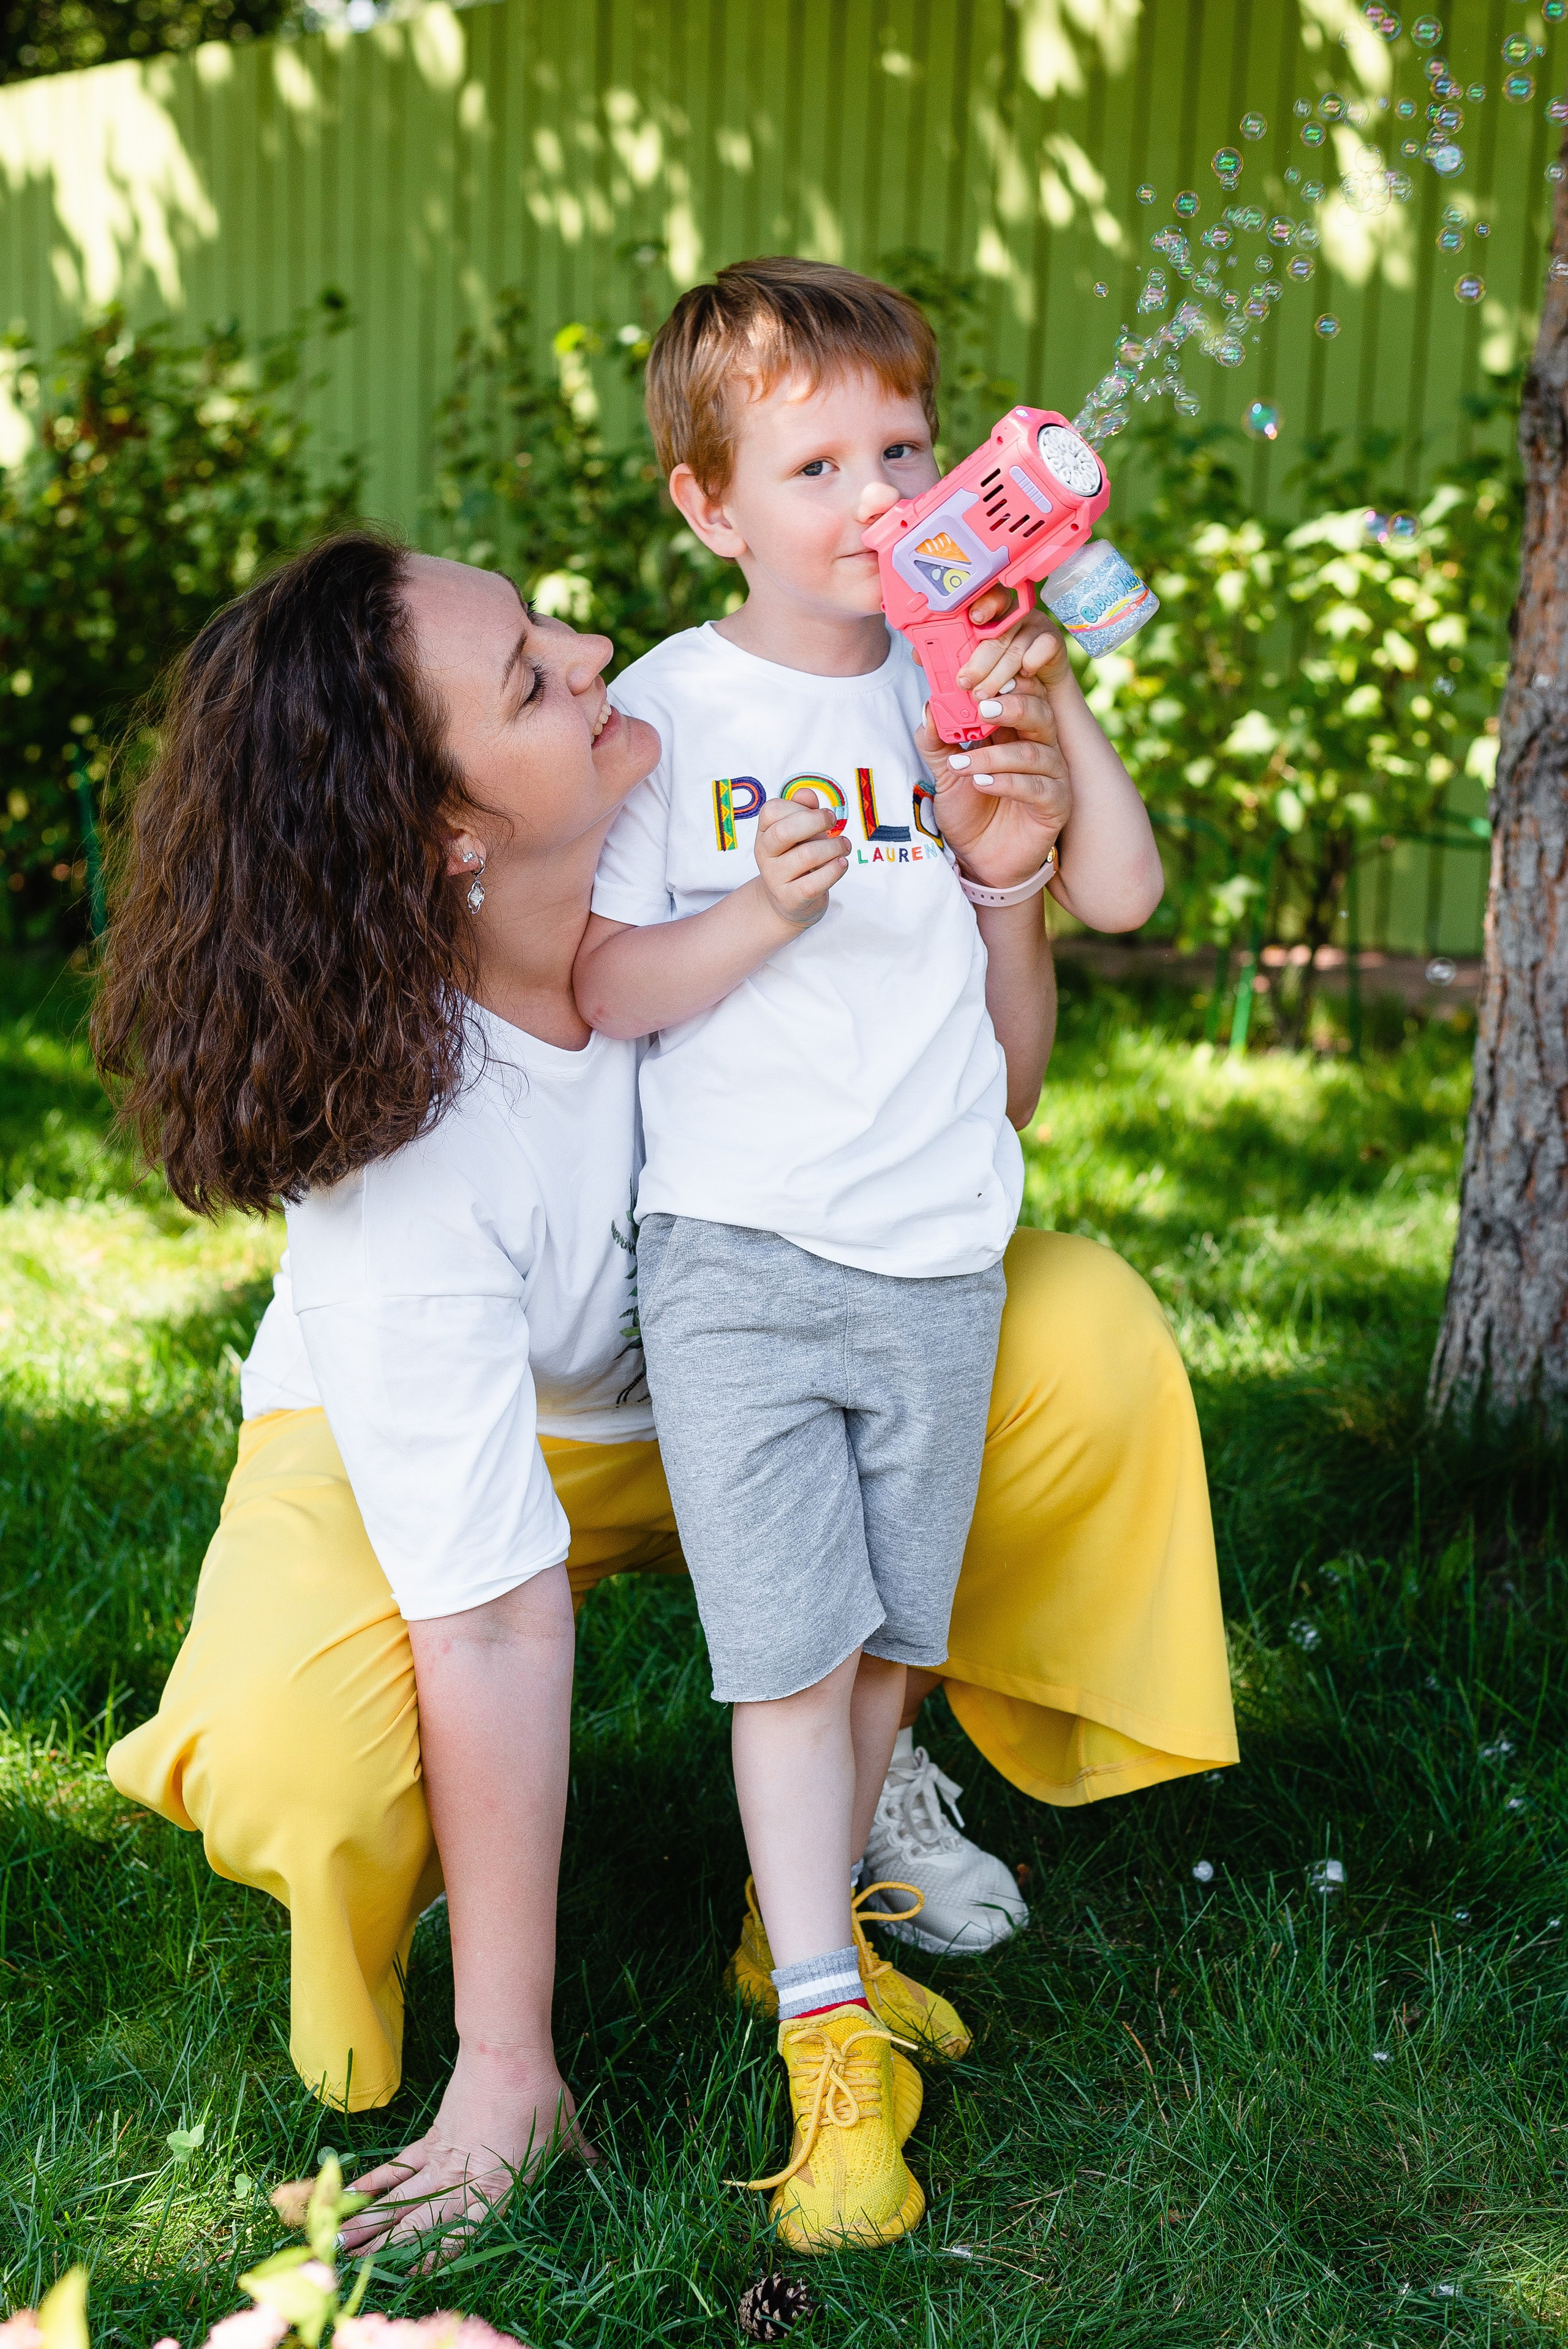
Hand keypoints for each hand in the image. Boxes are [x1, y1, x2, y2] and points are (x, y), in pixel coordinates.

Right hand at [338, 2045, 594, 2270]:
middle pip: (417, 2224)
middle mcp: (463, 2181)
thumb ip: (580, 2155)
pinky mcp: (433, 2136)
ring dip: (369, 2223)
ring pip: (401, 2200)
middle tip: (349, 2268)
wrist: (508, 2051)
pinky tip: (352, 2196)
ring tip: (339, 2244)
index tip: (409, 2282)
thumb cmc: (542, 2093)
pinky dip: (375, 2182)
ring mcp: (443, 2159)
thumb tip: (602, 2165)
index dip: (434, 2262)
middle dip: (385, 2250)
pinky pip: (399, 2166)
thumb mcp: (567, 2130)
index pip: (461, 2237)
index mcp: (497, 2189)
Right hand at [753, 789, 849, 929]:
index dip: (800, 807)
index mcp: (764, 833)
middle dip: (816, 821)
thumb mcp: (801, 832)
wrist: (789, 902)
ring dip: (834, 847)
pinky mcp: (791, 899)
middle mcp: (764, 854)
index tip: (821, 813)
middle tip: (834, 823)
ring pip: (806, 856)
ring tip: (844, 846)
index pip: (773, 810)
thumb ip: (803, 810)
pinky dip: (834, 870)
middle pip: (785, 831)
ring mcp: (775, 878)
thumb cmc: (798, 859)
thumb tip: (806, 793)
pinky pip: (814, 883)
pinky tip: (842, 863)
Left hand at [917, 662, 1072, 892]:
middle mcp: (1040, 747)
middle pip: (1039, 713)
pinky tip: (981, 784)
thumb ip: (937, 741)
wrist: (980, 860)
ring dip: (994, 756)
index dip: (1004, 684)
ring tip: (961, 764)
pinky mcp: (1056, 805)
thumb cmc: (969, 811)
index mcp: (1016, 731)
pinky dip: (1007, 783)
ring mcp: (1052, 776)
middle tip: (981, 708)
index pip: (1021, 695)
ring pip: (1035, 753)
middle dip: (1010, 707)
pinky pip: (1037, 788)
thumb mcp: (946, 773)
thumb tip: (929, 707)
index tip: (974, 681)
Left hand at [958, 592, 1074, 703]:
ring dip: (998, 675)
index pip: (989, 599)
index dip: (984, 605)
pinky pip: (1042, 648)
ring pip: (1015, 649)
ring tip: (983, 695)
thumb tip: (941, 667)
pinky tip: (1024, 675)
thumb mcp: (979, 669)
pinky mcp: (1053, 639)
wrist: (1041, 692)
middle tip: (966, 683)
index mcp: (992, 614)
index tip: (975, 618)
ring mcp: (1035, 624)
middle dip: (979, 663)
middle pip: (996, 635)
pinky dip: (1031, 663)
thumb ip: (965, 664)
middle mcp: (1014, 614)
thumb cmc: (1002, 677)